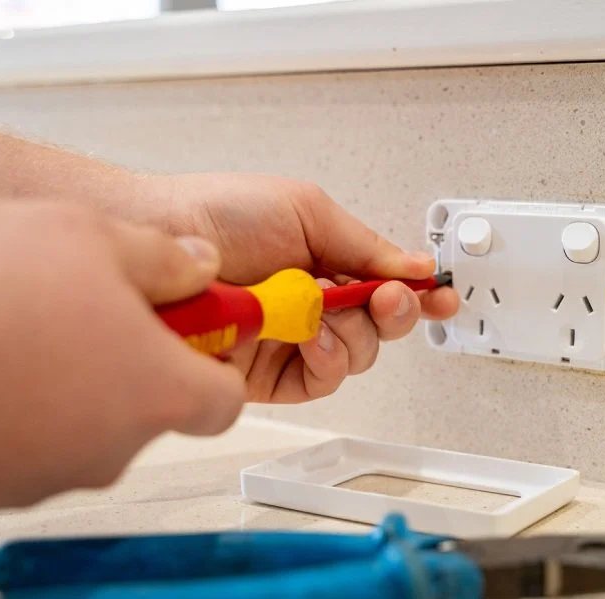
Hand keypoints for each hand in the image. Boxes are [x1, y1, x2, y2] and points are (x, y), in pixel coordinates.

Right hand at [0, 202, 243, 507]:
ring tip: (38, 329)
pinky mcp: (4, 482)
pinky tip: (3, 360)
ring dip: (84, 382)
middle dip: (140, 362)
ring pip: (95, 424)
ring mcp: (56, 471)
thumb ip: (164, 257)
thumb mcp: (90, 237)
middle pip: (157, 407)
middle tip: (102, 313)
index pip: (227, 400)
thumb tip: (203, 265)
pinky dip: (35, 407)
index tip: (200, 332)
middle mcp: (117, 444)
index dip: (217, 362)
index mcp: (161, 390)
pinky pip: (40, 441)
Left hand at [141, 173, 458, 403]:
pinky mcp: (268, 375)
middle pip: (379, 328)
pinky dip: (326, 362)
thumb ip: (364, 244)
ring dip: (353, 335)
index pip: (386, 286)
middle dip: (394, 314)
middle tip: (390, 298)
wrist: (161, 238)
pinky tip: (311, 339)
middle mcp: (313, 305)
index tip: (442, 295)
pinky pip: (318, 383)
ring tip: (324, 310)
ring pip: (356, 358)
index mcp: (327, 264)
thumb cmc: (220, 213)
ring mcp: (292, 341)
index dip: (420, 295)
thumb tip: (415, 265)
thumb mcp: (306, 210)